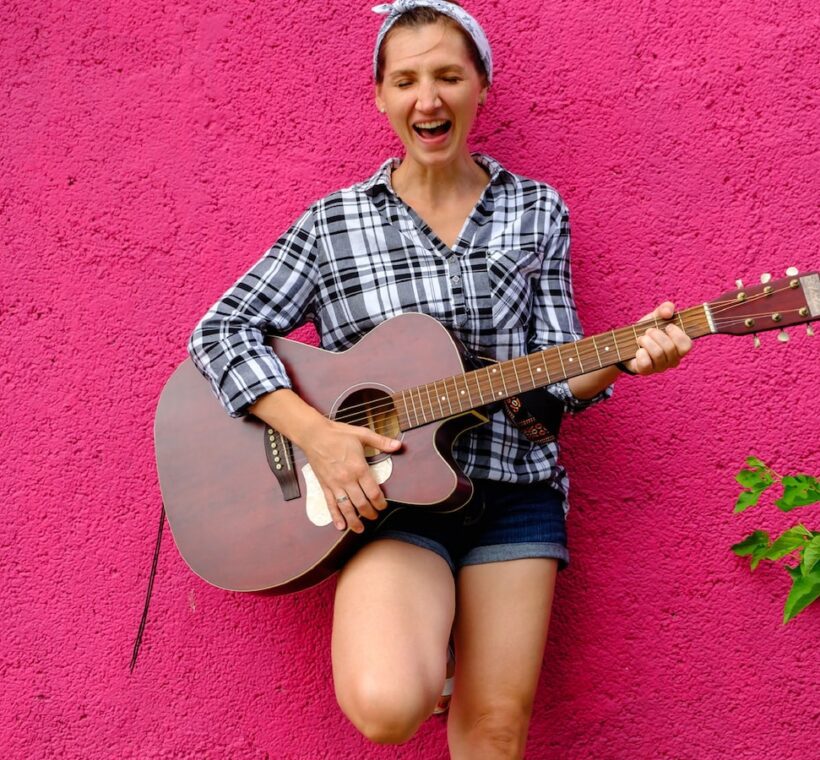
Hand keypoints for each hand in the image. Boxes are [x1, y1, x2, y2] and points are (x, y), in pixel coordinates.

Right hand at [301, 418, 400, 532]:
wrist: (314, 435)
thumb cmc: (338, 434)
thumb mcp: (362, 434)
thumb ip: (381, 442)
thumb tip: (398, 445)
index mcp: (359, 468)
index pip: (373, 492)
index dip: (380, 503)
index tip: (384, 506)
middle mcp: (347, 479)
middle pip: (361, 503)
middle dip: (370, 513)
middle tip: (375, 517)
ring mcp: (334, 485)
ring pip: (346, 508)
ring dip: (354, 520)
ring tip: (360, 529)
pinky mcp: (324, 486)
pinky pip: (330, 504)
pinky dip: (335, 516)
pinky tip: (340, 526)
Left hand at [623, 302, 692, 375]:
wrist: (628, 343)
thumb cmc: (647, 330)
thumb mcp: (656, 317)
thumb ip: (665, 309)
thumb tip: (668, 313)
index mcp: (679, 347)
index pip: (687, 345)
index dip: (677, 334)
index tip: (667, 326)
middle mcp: (673, 360)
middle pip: (670, 348)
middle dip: (656, 334)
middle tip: (648, 331)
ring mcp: (660, 367)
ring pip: (658, 354)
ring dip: (646, 341)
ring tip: (641, 338)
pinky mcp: (646, 371)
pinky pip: (646, 363)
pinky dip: (640, 353)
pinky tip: (638, 350)